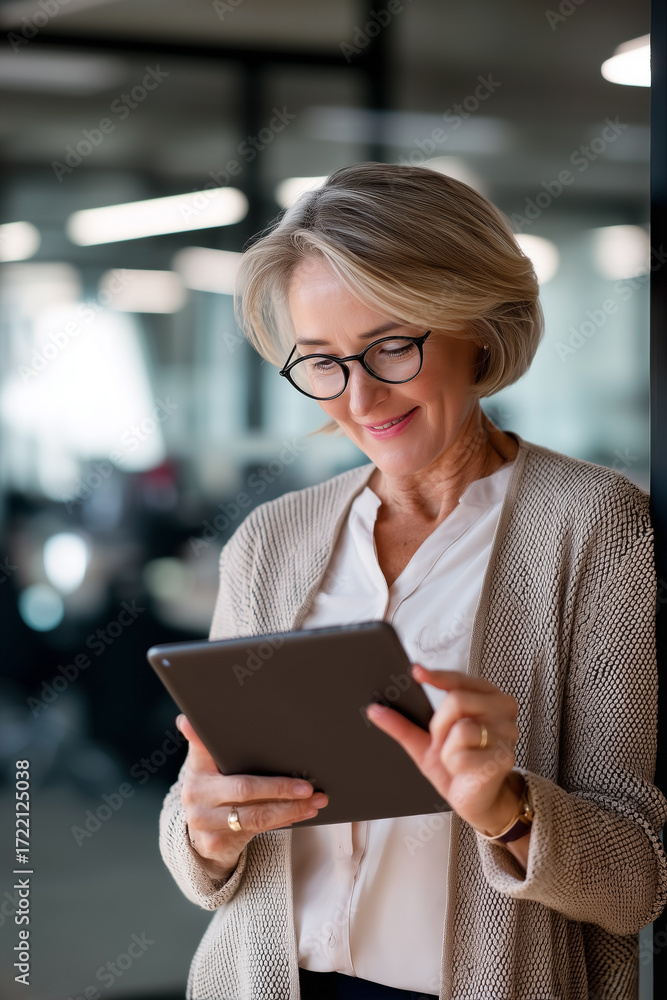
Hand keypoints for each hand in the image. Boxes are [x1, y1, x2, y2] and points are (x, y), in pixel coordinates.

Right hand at [175, 714, 327, 878]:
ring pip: (255, 815)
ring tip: (315, 801)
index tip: (195, 720)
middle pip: (244, 789)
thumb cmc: (215, 790)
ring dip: (290, 808)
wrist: (201, 833)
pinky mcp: (216, 843)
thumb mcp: (210, 766)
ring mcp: (204, 822)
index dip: (199, 735)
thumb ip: (210, 744)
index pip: (201, 746)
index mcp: (196, 768)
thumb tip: (188, 719)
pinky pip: (258, 830)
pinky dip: (284, 820)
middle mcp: (195, 795)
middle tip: (307, 786)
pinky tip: (302, 813)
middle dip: (280, 787)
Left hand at [366, 666, 520, 836]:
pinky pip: (463, 754)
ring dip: (447, 749)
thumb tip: (375, 710)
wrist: (477, 800)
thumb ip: (403, 725)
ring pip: (461, 728)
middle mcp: (502, 710)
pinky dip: (455, 764)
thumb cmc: (457, 766)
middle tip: (441, 741)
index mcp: (487, 696)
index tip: (416, 672)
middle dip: (438, 724)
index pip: (460, 679)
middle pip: (457, 699)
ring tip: (456, 757)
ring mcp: (507, 733)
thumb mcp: (425, 743)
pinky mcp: (503, 757)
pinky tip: (466, 770)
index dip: (437, 676)